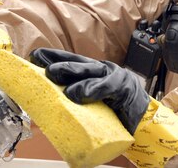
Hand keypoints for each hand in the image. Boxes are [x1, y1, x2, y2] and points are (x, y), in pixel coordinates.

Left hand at [30, 48, 149, 133]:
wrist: (143, 121)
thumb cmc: (115, 113)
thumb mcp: (91, 104)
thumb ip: (73, 100)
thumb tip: (47, 103)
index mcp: (93, 72)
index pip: (70, 61)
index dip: (53, 57)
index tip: (34, 56)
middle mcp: (102, 70)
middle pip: (78, 63)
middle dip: (59, 63)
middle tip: (43, 68)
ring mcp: (113, 76)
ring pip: (90, 71)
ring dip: (70, 72)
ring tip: (54, 75)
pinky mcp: (123, 88)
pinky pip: (107, 87)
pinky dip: (93, 89)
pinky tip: (81, 93)